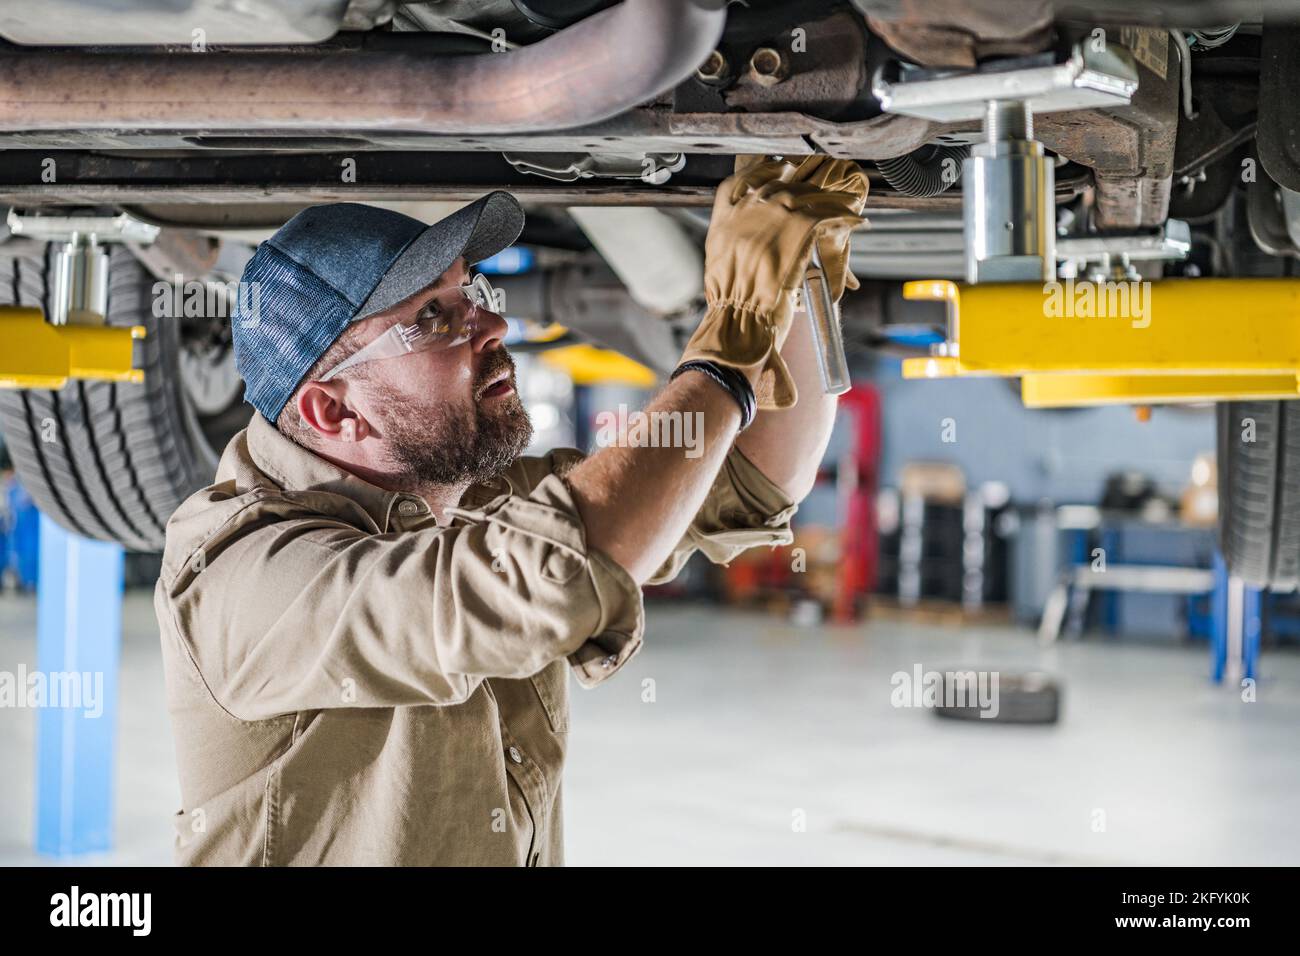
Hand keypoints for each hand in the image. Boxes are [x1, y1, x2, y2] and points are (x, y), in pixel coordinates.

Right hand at [680, 155, 867, 408]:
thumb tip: (752, 234)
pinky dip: (846, 217)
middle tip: (822, 183)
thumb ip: (733, 240)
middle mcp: (748, 208)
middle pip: (780, 182)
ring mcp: (774, 214)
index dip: (763, 171)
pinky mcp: (799, 226)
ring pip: (810, 194)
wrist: (739, 317)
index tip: (780, 169)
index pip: (740, 181)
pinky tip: (857, 222)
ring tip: (849, 201)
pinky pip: (830, 213)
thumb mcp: (720, 263)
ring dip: (832, 198)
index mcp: (724, 218)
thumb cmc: (730, 303)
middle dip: (803, 183)